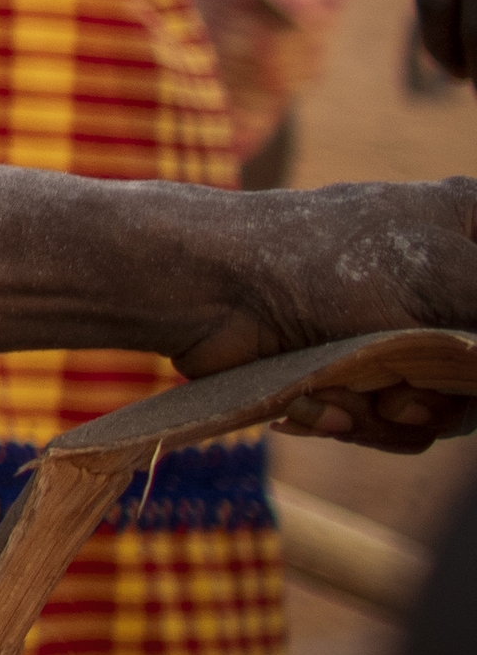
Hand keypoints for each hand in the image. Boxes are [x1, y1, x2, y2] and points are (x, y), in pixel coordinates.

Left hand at [167, 175, 476, 451]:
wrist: (203, 291)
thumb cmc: (324, 262)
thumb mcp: (446, 279)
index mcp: (475, 230)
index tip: (456, 358)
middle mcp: (449, 279)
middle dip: (451, 393)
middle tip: (405, 386)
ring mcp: (402, 329)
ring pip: (452, 407)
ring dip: (396, 409)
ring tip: (348, 386)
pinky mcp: (358, 371)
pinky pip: (395, 425)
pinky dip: (357, 419)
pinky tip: (315, 400)